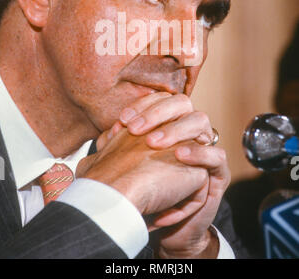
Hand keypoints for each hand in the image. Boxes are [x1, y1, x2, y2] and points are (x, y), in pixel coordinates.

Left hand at [118, 91, 230, 257]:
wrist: (159, 224)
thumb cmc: (142, 193)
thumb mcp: (128, 165)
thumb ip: (119, 147)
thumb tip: (107, 133)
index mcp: (169, 125)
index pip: (162, 99)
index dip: (143, 105)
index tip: (123, 120)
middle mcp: (188, 133)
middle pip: (182, 103)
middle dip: (158, 112)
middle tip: (137, 129)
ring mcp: (204, 149)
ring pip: (200, 121)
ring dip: (176, 129)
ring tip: (154, 143)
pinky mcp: (217, 173)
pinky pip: (216, 156)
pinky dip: (198, 153)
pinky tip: (179, 156)